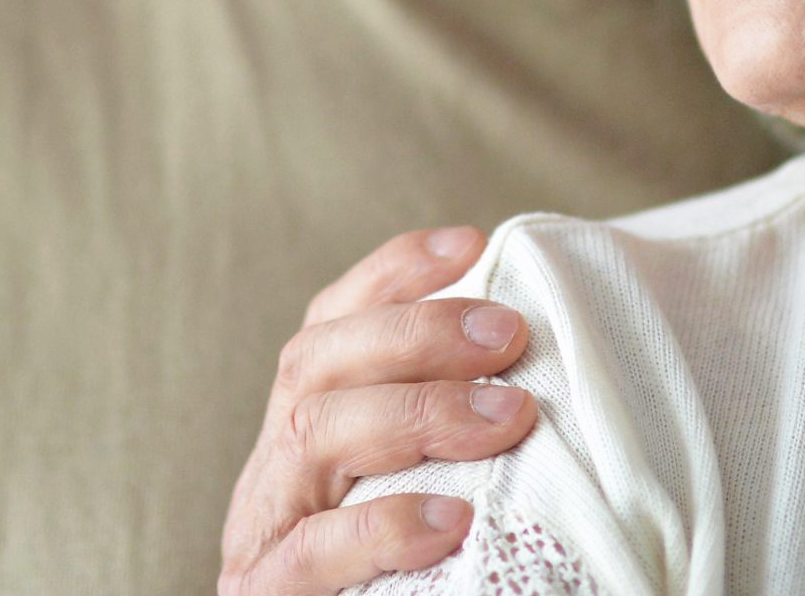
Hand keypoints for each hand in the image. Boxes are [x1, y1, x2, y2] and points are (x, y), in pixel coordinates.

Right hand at [218, 225, 538, 595]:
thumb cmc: (415, 582)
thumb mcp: (431, 496)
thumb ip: (456, 440)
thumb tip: (543, 366)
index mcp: (306, 431)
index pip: (329, 325)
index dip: (391, 273)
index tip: (473, 243)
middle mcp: (274, 471)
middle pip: (317, 363)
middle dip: (416, 332)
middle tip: (512, 336)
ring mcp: (261, 536)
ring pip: (310, 431)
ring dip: (414, 409)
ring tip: (507, 417)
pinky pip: (307, 554)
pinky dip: (379, 528)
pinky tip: (449, 521)